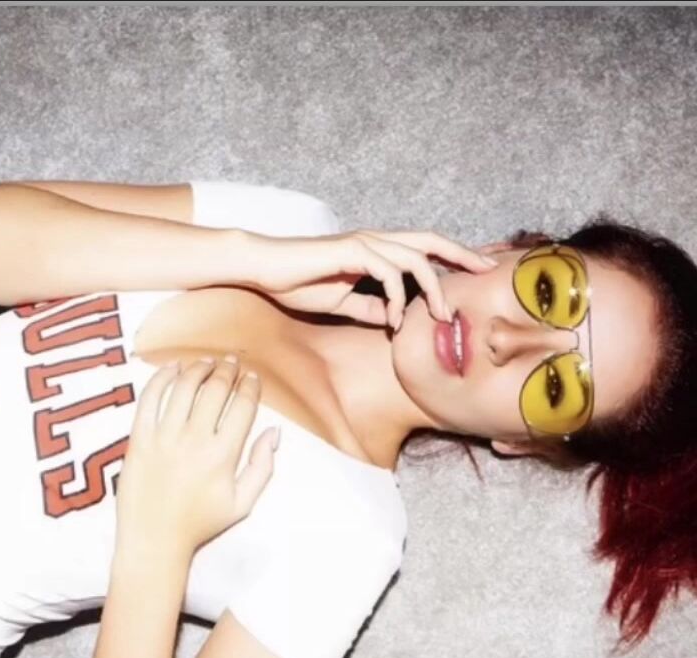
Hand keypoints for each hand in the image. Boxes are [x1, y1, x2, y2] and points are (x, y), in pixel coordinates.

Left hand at [115, 355, 278, 557]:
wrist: (154, 539)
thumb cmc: (199, 524)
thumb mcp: (242, 503)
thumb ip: (263, 466)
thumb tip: (274, 432)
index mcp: (223, 455)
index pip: (242, 406)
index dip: (250, 386)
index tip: (252, 378)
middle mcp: (194, 441)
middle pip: (215, 390)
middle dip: (228, 371)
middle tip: (232, 363)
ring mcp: (164, 437)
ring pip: (184, 387)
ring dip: (199, 369)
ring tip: (207, 364)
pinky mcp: (139, 438)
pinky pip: (150, 398)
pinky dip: (161, 377)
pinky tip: (172, 369)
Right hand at [246, 229, 498, 329]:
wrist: (264, 269)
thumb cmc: (297, 282)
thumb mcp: (341, 302)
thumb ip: (369, 307)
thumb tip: (392, 320)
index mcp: (375, 250)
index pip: (423, 248)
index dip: (453, 256)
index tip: (477, 271)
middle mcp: (375, 240)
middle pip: (431, 241)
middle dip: (463, 255)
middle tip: (489, 271)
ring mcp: (365, 243)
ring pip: (415, 258)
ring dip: (433, 288)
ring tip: (442, 316)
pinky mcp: (352, 251)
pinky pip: (387, 272)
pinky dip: (396, 297)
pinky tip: (393, 320)